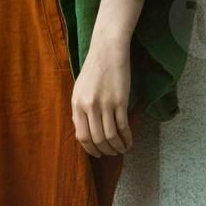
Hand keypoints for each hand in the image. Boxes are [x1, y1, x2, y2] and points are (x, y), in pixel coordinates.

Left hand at [71, 32, 133, 157]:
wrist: (107, 51)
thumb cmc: (94, 70)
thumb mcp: (79, 90)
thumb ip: (79, 110)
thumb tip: (81, 130)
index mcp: (76, 105)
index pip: (82, 136)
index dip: (90, 148)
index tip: (97, 154)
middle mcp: (89, 107)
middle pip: (96, 138)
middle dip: (105, 150)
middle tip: (111, 154)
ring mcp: (105, 104)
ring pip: (110, 135)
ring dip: (117, 147)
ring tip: (122, 150)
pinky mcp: (120, 101)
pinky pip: (123, 126)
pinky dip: (126, 137)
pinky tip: (129, 142)